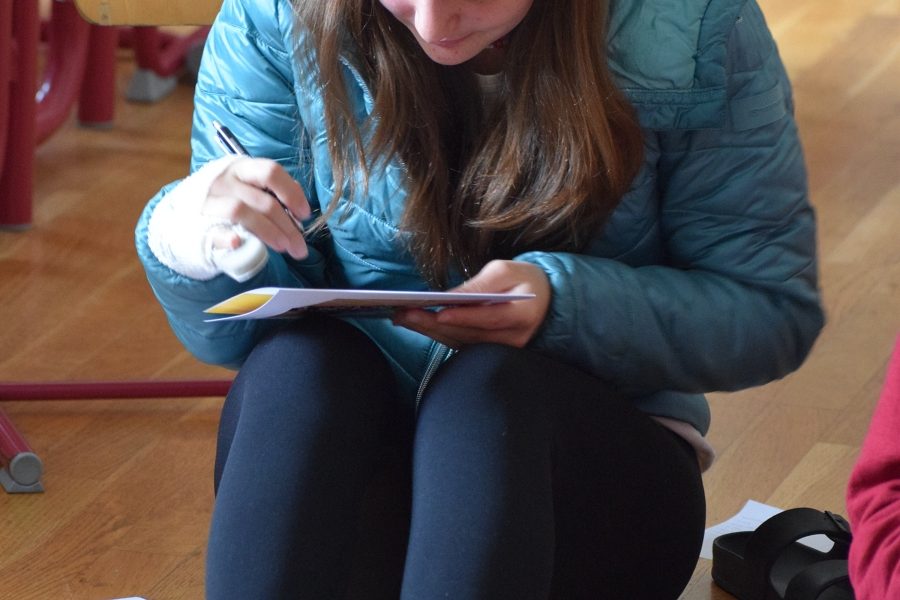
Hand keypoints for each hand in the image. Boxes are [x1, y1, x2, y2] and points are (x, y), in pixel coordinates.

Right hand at [204, 157, 310, 258]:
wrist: (181, 216)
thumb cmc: (223, 200)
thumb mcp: (245, 186)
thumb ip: (270, 190)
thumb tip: (299, 203)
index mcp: (240, 168)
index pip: (270, 172)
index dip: (291, 193)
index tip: (305, 215)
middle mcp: (224, 181)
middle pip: (262, 200)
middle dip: (287, 225)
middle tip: (299, 246)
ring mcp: (208, 203)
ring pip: (242, 213)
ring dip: (268, 232)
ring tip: (283, 248)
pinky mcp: (198, 225)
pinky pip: (214, 230)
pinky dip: (226, 237)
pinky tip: (237, 243)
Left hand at [392, 260, 551, 347]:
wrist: (543, 300)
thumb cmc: (523, 280)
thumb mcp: (505, 271)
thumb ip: (480, 285)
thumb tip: (450, 298)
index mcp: (522, 313)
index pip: (489, 318)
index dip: (464, 316)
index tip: (439, 312)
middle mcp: (513, 338)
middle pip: (468, 334)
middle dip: (434, 324)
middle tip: (404, 313)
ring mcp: (500, 349)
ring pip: (460, 342)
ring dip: (429, 331)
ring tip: (402, 317)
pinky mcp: (488, 352)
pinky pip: (460, 345)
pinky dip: (437, 334)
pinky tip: (417, 324)